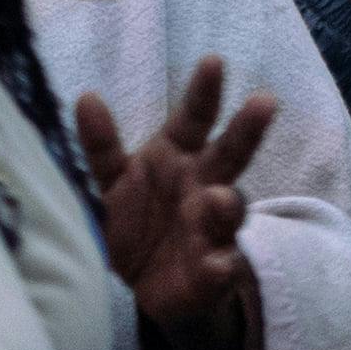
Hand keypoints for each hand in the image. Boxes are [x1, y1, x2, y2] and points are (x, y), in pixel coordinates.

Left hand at [74, 56, 269, 349]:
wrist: (146, 288)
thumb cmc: (136, 222)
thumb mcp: (113, 182)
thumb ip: (101, 146)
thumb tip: (86, 97)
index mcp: (179, 156)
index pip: (195, 117)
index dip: (204, 91)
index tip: (212, 61)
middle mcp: (204, 184)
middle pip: (230, 152)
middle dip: (247, 129)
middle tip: (264, 102)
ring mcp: (215, 228)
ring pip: (230, 209)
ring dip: (227, 204)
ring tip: (217, 200)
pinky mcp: (216, 271)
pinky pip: (222, 266)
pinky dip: (221, 265)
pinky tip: (215, 264)